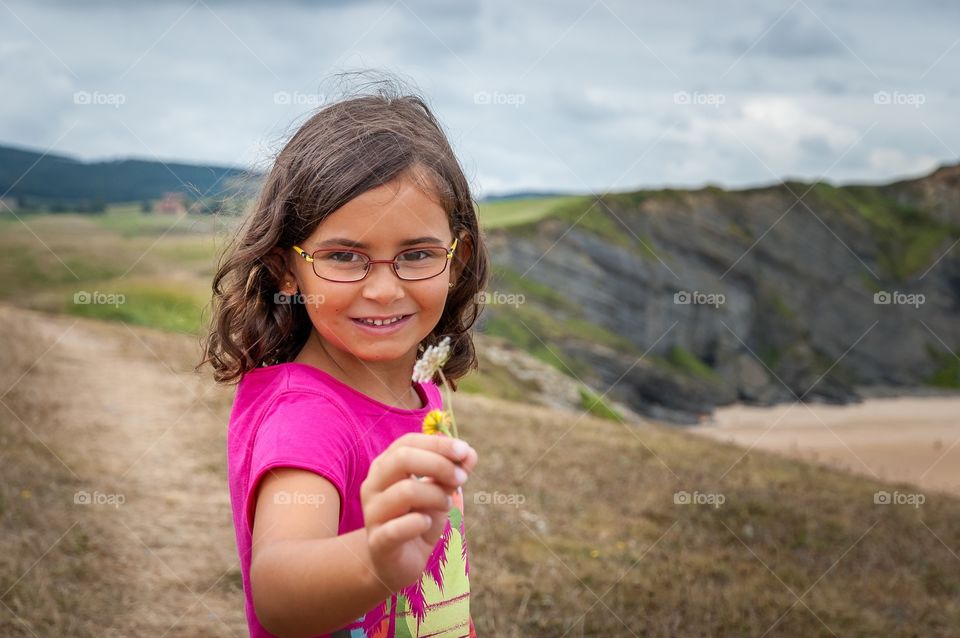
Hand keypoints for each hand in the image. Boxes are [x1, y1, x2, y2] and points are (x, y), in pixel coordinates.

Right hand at [360, 433, 477, 593]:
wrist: (397, 564)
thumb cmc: (418, 520)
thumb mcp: (439, 493)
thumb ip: (453, 472)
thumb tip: (470, 453)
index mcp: (385, 467)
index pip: (408, 442)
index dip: (438, 443)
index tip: (464, 451)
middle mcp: (373, 485)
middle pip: (402, 459)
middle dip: (439, 464)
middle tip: (461, 479)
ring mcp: (372, 513)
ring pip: (406, 491)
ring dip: (436, 495)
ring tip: (446, 505)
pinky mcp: (377, 542)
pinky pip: (397, 528)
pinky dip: (419, 523)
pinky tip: (428, 524)